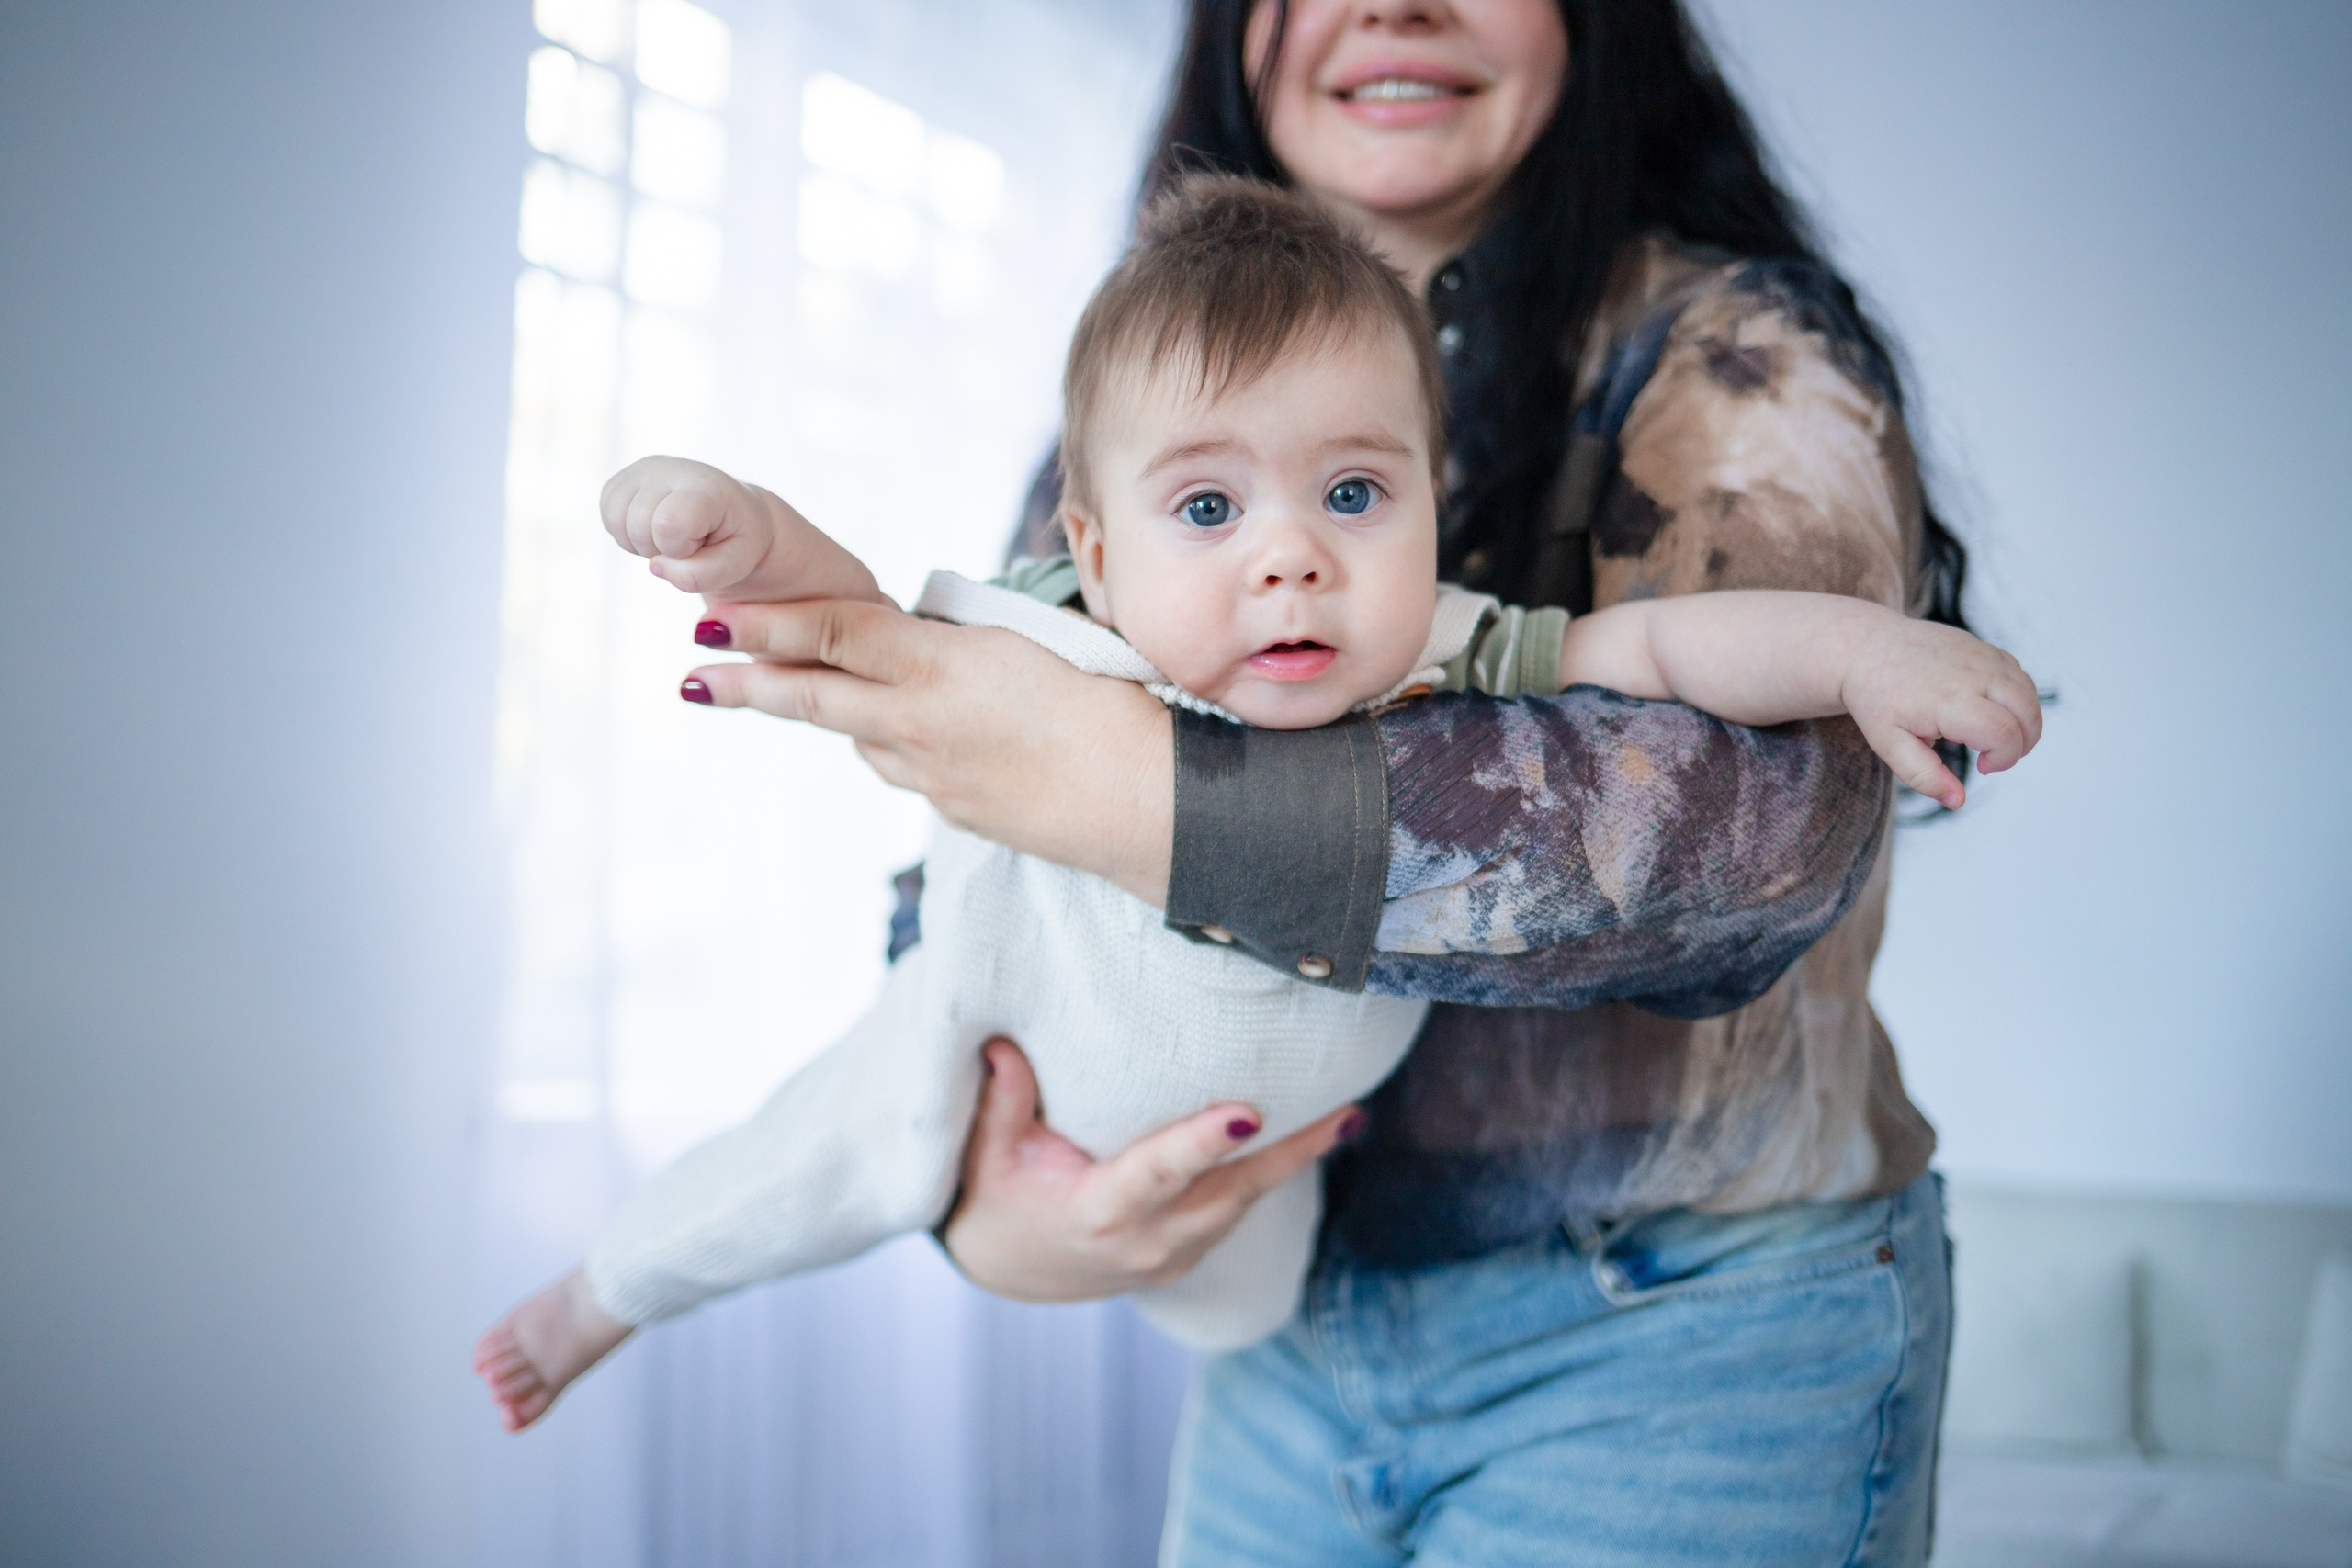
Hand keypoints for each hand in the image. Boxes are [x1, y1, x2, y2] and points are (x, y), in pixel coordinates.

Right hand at [601, 455, 780, 596]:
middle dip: (661, 550)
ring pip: (615, 521)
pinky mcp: (623, 478)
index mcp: (704, 485)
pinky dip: (627, 534)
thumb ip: (700, 576)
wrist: (733, 513)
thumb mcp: (736, 565)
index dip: (679, 549)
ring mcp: (642, 469)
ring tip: (672, 535)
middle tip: (689, 541)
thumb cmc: (736, 539)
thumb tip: (655, 567)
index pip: (669, 524)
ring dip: (641, 543)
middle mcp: (669, 468)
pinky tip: (653, 528)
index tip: (702, 542)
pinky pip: (607, 517)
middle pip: (637, 527)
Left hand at [684, 599, 1175, 904]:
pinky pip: (906, 768)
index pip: (837, 633)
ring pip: (861, 735)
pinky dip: (891, 746)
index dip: (769, 624)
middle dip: (749, 683)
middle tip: (690, 674)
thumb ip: (961, 637)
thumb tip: (911, 634)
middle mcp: (923, 725)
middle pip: (819, 696)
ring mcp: (936, 776)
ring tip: (772, 689)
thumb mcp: (1035, 641)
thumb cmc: (1113, 703)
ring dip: (820, 710)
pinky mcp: (957, 812)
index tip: (710, 619)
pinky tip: (903, 735)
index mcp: (943, 668)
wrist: (1150, 804)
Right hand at [941, 1040, 1360, 1301]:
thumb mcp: (986, 1152)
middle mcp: (1145, 1243)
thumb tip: (1004, 1045)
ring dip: (1295, 1163)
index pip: (1158, 1174)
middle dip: (1292, 1154)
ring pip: (1243, 1204)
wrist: (1005, 1268)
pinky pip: (1234, 1212)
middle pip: (1231, 1193)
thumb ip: (1003, 1100)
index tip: (1247, 1116)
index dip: (1201, 1145)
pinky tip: (1308, 1139)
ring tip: (1345, 1115)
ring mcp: (1171, 1258)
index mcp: (1099, 1212)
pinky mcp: (1185, 1257)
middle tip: (1346, 1112)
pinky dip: (1268, 1177)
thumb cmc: (995, 1197)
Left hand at [1843, 618, 2043, 808]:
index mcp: (1949, 700)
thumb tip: (1958, 801)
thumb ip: (1924, 776)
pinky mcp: (1985, 647)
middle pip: (2027, 713)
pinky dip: (2017, 699)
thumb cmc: (1877, 698)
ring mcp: (1982, 656)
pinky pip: (2019, 675)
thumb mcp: (1889, 745)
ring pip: (2029, 693)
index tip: (1983, 766)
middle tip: (1992, 755)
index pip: (2004, 734)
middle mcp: (1974, 673)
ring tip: (1991, 736)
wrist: (1866, 648)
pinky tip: (1988, 711)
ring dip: (2023, 722)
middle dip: (2022, 744)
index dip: (2004, 759)